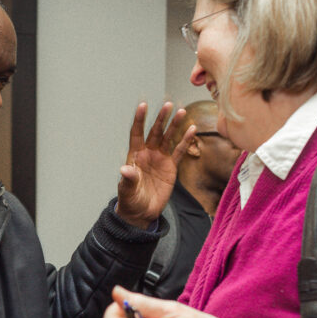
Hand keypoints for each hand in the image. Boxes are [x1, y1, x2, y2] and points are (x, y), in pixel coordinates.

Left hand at [115, 102, 195, 227]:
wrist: (142, 213)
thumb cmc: (130, 200)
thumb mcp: (127, 190)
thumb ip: (128, 179)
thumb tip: (124, 169)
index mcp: (135, 155)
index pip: (136, 133)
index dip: (139, 119)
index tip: (143, 105)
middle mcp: (148, 153)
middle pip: (155, 132)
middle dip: (161, 119)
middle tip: (168, 105)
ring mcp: (160, 159)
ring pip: (168, 138)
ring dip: (174, 125)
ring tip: (181, 111)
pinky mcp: (171, 167)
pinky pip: (179, 151)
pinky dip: (186, 141)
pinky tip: (192, 129)